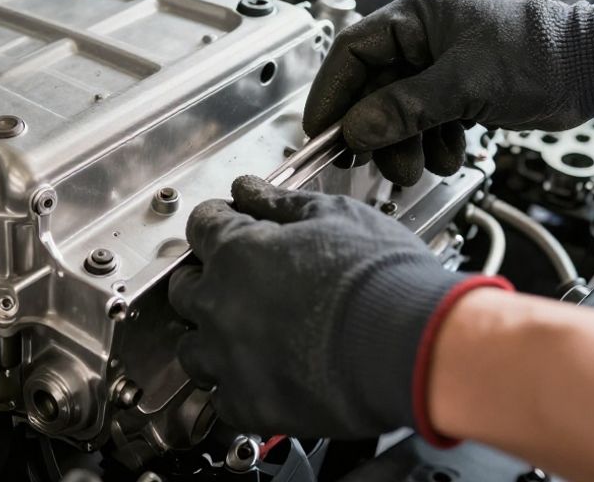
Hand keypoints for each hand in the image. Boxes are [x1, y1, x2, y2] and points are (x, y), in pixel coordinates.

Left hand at [168, 176, 504, 439]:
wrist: (408, 342)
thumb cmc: (380, 276)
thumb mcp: (335, 215)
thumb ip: (281, 203)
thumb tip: (249, 189)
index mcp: (237, 250)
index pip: (200, 226)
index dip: (219, 223)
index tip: (232, 227)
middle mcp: (219, 303)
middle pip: (184, 288)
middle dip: (206, 279)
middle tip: (240, 281)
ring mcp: (228, 357)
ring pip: (191, 347)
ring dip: (210, 338)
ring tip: (243, 336)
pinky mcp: (248, 404)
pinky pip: (221, 399)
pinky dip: (235, 388)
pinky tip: (261, 377)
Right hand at [304, 0, 593, 185]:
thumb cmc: (542, 55)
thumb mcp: (464, 85)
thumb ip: (405, 109)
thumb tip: (357, 130)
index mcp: (417, 15)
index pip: (352, 51)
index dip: (332, 93)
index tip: (322, 131)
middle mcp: (425, 36)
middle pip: (374, 87)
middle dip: (375, 128)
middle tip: (372, 159)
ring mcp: (442, 64)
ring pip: (400, 109)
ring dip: (405, 142)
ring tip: (416, 165)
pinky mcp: (461, 89)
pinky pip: (427, 119)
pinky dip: (432, 142)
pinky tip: (450, 153)